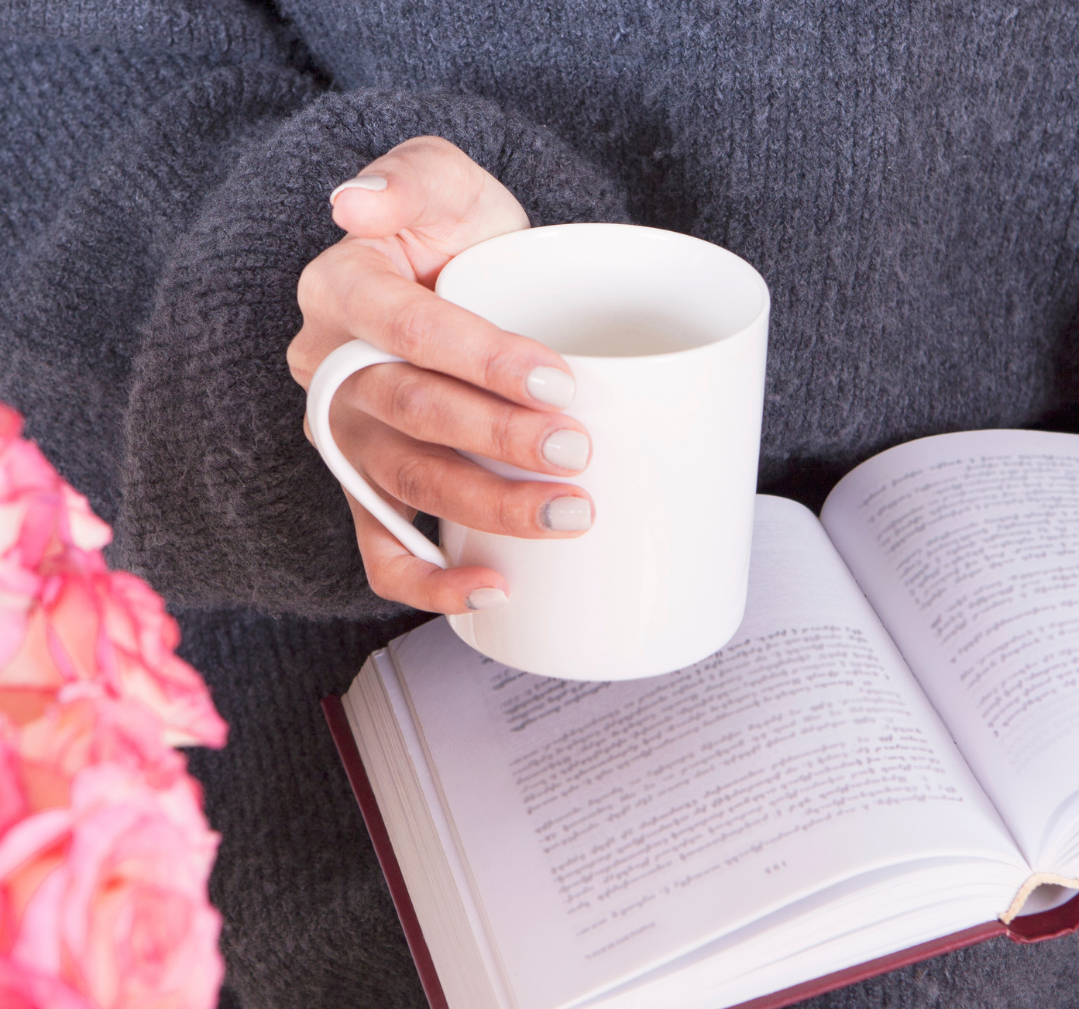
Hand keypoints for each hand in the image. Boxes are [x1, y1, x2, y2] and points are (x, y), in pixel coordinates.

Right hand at [288, 137, 591, 614]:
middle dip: (498, 440)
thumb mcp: (444, 182)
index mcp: (341, 292)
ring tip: (569, 514)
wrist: (455, 286)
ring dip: (489, 508)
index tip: (560, 379)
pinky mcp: (369, 488)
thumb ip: (411, 178)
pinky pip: (382, 550)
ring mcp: (348, 438)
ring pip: (407, 483)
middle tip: (577, 452)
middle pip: (412, 413)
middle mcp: (331, 371)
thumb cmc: (458, 236)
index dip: (481, 359)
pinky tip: (494, 588)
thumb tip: (352, 203)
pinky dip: (432, 581)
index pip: (406, 329)